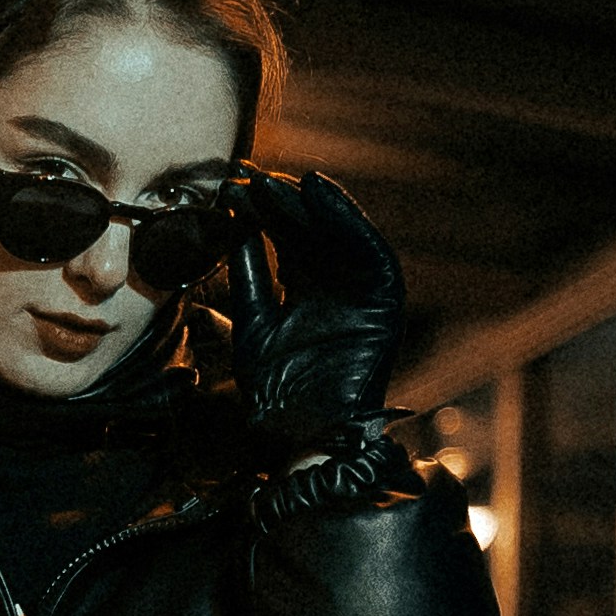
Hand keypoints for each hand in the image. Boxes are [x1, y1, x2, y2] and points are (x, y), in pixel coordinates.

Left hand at [222, 171, 405, 459]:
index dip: (259, 212)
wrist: (303, 439)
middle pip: (308, 232)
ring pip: (338, 235)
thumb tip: (232, 221)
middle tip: (251, 176)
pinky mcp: (383, 301)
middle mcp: (332, 286)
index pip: (282, 240)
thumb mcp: (252, 324)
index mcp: (302, 292)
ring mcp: (358, 292)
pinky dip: (347, 220)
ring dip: (313, 204)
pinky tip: (320, 194)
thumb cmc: (276, 395)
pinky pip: (370, 250)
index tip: (232, 186)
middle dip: (281, 202)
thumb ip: (247, 275)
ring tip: (283, 181)